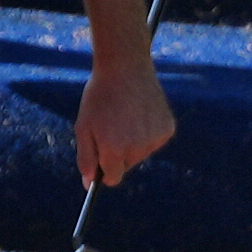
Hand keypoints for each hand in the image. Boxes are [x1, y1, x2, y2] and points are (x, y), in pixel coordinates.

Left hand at [76, 49, 175, 189]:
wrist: (125, 67)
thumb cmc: (99, 97)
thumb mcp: (83, 127)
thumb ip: (86, 159)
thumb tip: (90, 185)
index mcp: (113, 149)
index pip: (113, 178)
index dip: (106, 169)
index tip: (103, 159)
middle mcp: (136, 148)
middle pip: (127, 166)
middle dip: (118, 153)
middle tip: (112, 127)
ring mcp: (155, 139)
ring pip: (142, 153)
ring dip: (134, 143)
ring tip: (126, 117)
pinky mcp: (168, 129)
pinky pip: (155, 141)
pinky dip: (148, 133)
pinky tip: (141, 113)